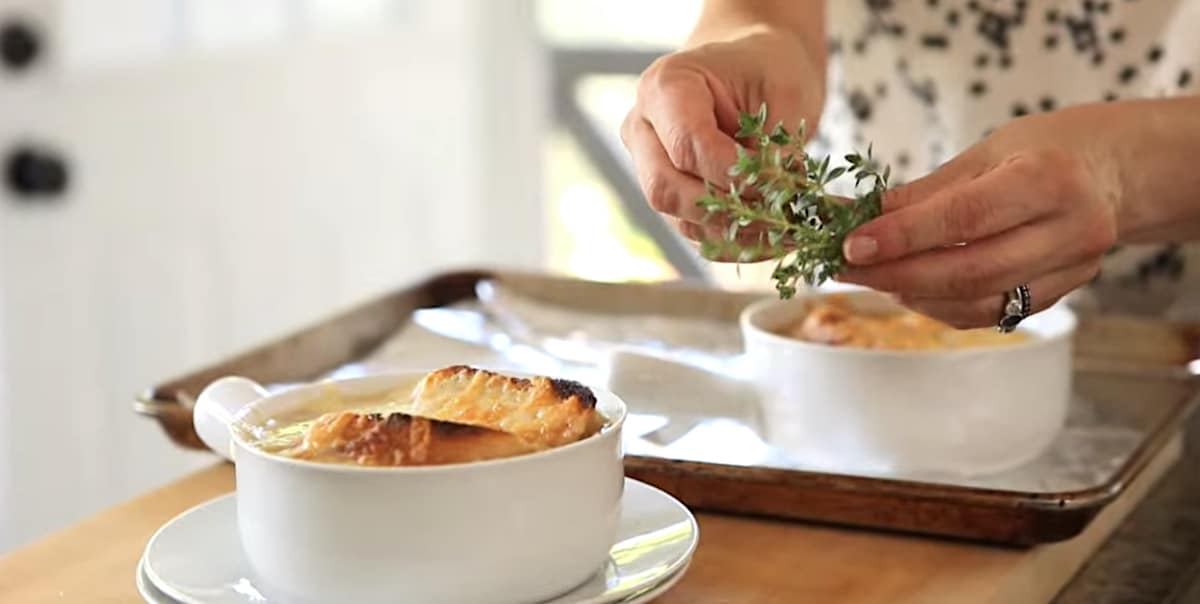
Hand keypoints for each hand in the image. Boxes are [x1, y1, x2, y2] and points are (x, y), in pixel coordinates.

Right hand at [620, 24, 824, 256]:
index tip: (781, 185)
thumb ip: (776, 143)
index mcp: (664, 87)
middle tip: (783, 215)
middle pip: (667, 189)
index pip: (686, 147)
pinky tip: (776, 237)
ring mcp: (650, 167)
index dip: (733, 175)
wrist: (753, 70)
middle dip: (727, 210)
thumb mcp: (785, 89)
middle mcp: (644, 129)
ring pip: (680, 218)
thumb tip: (778, 196)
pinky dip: (737, 241)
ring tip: (789, 228)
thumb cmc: (768, 68)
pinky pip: (696, 232)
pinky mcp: (670, 196)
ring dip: (736, 232)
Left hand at [837, 108, 1122, 327]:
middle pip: (970, 271)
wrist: (1113, 170)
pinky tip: (908, 288)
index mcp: (1049, 180)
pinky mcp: (1063, 294)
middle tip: (843, 269)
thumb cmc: (1043, 150)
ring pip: (978, 301)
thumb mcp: (985, 153)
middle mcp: (1069, 230)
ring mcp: (1073, 270)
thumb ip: (923, 193)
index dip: (903, 236)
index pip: (964, 219)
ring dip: (912, 294)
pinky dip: (940, 306)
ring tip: (868, 276)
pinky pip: (990, 312)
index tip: (850, 244)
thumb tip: (851, 216)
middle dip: (896, 274)